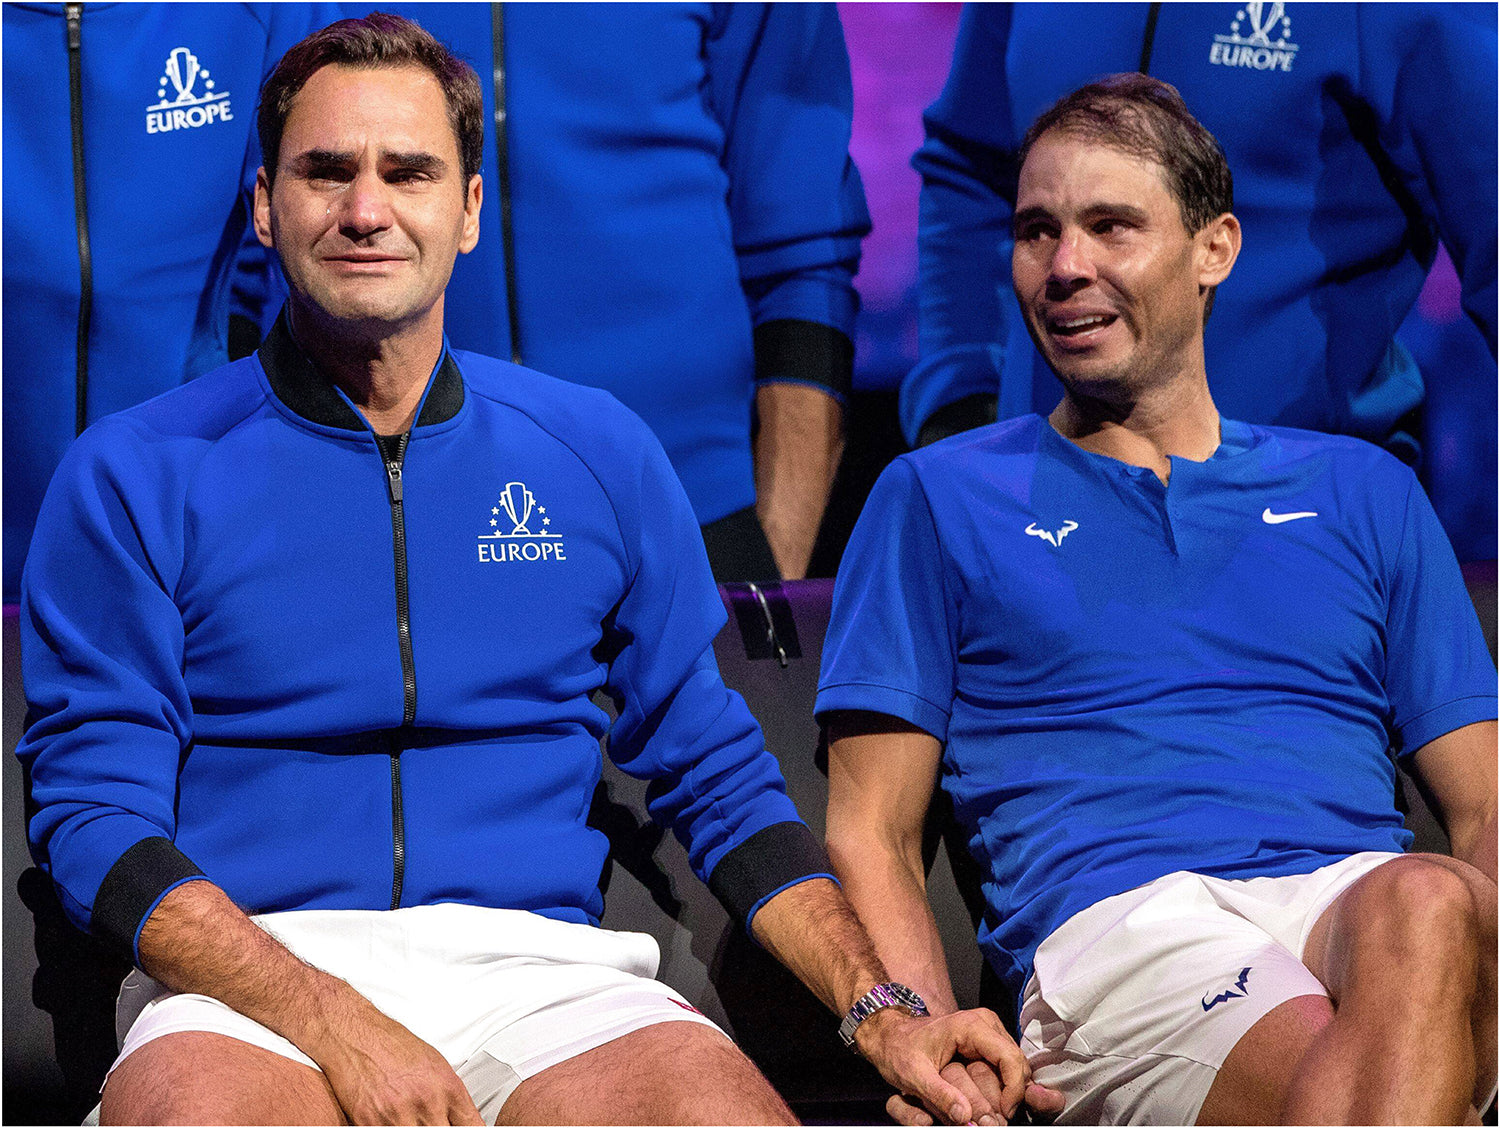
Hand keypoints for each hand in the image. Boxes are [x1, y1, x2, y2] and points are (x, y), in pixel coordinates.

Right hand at [312, 1004, 482, 1124]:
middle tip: (432, 1122)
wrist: (355, 1035)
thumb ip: (450, 1098)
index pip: (471, 1127)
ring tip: (410, 1120)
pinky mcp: (369, 1124)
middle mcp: (426, 1103)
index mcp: (447, 1087)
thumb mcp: (435, 1065)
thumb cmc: (395, 1047)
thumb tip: (460, 1123)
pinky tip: (390, 1121)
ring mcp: (398, 1116)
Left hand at [853, 1007, 1063, 1125]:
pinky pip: (1005, 1068)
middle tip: (997, 1118)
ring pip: (1013, 1068)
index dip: (1013, 1090)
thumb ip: (939, 1095)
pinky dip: (1000, 1087)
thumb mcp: (913, 1075)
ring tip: (991, 1112)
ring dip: (1005, 1092)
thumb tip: (964, 1116)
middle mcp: (985, 1024)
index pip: (1011, 1059)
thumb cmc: (900, 1050)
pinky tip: (989, 1102)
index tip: (1003, 1113)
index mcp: (971, 1026)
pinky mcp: (987, 1043)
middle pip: (1016, 1065)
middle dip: (1010, 1094)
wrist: (891, 1037)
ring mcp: (988, 1032)